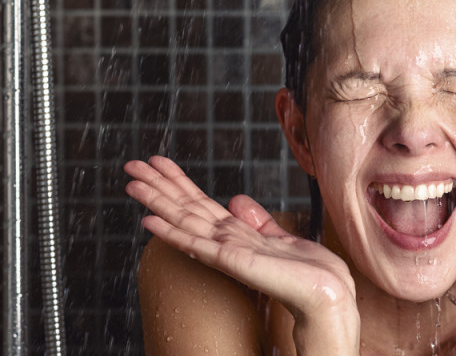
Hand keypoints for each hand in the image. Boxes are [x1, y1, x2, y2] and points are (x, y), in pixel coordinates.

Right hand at [125, 156, 359, 354]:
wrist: (325, 293)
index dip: (178, 182)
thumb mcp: (280, 236)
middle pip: (184, 207)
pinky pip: (196, 244)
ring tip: (131, 184)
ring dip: (156, 202)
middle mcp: (225, 242)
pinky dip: (171, 232)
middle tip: (130, 166)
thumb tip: (237, 201)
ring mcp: (225, 252)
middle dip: (158, 186)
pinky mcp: (231, 261)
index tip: (158, 163)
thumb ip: (257, 221)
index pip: (200, 203)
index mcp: (236, 234)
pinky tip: (150, 222)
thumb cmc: (308, 272)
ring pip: (183, 220)